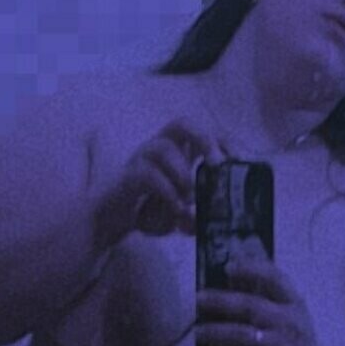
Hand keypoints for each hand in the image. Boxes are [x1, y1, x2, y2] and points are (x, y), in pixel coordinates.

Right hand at [96, 119, 226, 245]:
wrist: (107, 222)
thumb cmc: (144, 213)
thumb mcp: (177, 216)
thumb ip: (194, 217)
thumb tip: (208, 221)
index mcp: (175, 153)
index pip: (201, 132)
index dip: (221, 140)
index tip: (238, 160)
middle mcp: (158, 149)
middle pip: (181, 123)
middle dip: (204, 139)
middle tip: (216, 165)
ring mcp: (140, 160)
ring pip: (163, 147)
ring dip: (182, 172)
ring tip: (189, 197)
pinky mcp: (127, 177)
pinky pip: (148, 174)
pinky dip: (166, 191)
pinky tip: (175, 208)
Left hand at [196, 255, 338, 345]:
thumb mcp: (285, 320)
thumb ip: (263, 300)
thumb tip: (230, 275)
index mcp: (292, 304)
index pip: (274, 277)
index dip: (251, 268)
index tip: (228, 266)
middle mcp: (290, 321)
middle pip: (251, 305)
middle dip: (221, 301)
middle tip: (199, 298)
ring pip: (244, 335)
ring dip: (218, 333)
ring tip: (199, 333)